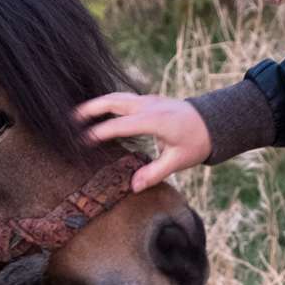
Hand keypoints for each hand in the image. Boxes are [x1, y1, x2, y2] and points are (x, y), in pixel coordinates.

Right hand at [75, 92, 211, 192]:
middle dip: (91, 109)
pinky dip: (108, 103)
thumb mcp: (178, 161)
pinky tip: (99, 112)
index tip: (83, 140)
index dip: (99, 132)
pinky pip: (124, 99)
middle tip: (70, 119)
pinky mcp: (149, 101)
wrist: (214, 121)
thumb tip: (133, 187)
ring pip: (117, 97)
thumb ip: (154, 173)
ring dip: (97, 103)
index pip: (119, 125)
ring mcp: (148, 100)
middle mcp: (148, 106)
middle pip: (113, 102)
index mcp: (154, 120)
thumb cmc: (197, 142)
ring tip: (78, 114)